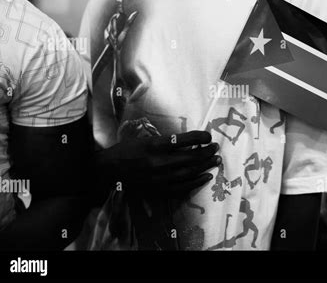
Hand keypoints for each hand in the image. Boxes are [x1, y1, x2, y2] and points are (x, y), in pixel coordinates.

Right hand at [96, 131, 219, 195]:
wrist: (110, 170)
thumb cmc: (128, 149)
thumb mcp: (145, 139)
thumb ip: (166, 140)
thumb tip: (190, 140)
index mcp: (154, 146)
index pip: (182, 140)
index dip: (199, 138)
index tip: (208, 136)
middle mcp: (158, 162)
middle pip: (189, 157)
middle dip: (206, 152)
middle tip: (216, 148)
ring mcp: (159, 178)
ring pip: (189, 172)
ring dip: (205, 166)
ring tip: (216, 160)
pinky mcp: (158, 190)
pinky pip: (182, 187)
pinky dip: (196, 182)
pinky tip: (206, 176)